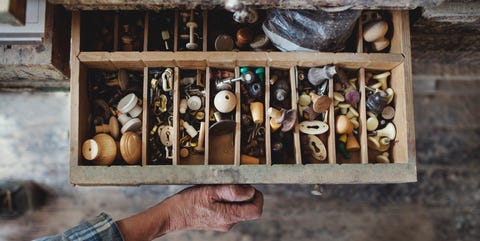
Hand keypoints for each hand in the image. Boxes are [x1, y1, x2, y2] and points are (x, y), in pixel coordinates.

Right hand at [116, 185, 262, 240]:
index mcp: (229, 216)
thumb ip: (232, 191)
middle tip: (234, 182)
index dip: (257, 196)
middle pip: (249, 209)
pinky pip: (229, 210)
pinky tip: (214, 194)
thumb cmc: (188, 202)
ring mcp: (223, 223)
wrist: (171, 215)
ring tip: (220, 187)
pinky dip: (227, 200)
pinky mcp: (217, 221)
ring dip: (235, 196)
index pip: (256, 210)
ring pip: (239, 209)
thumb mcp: (210, 190)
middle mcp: (229, 222)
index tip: (249, 185)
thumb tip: (250, 190)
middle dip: (246, 195)